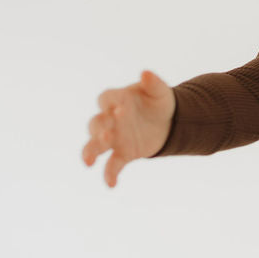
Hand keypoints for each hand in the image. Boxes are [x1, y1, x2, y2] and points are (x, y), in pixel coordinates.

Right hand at [82, 70, 175, 187]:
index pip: (105, 99)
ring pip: (95, 145)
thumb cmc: (158, 102)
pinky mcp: (123, 153)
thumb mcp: (159, 91)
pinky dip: (109, 174)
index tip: (121, 108)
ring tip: (89, 161)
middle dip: (99, 129)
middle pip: (96, 123)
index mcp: (118, 99)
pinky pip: (112, 165)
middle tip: (108, 133)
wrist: (169, 122)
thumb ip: (153, 82)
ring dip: (91, 151)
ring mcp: (114, 137)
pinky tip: (111, 184)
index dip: (110, 103)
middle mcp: (111, 119)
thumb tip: (146, 73)